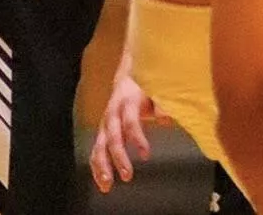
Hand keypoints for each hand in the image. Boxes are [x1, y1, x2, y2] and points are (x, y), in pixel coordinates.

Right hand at [90, 73, 170, 191]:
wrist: (128, 77)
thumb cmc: (145, 87)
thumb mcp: (155, 90)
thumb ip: (161, 104)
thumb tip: (166, 118)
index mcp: (128, 101)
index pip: (130, 122)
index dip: (137, 138)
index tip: (146, 155)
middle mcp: (113, 113)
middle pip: (113, 137)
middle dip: (118, 157)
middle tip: (127, 176)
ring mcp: (105, 123)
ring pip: (100, 145)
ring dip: (102, 166)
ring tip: (107, 185)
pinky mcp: (102, 132)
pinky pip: (96, 150)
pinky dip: (97, 167)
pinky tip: (102, 183)